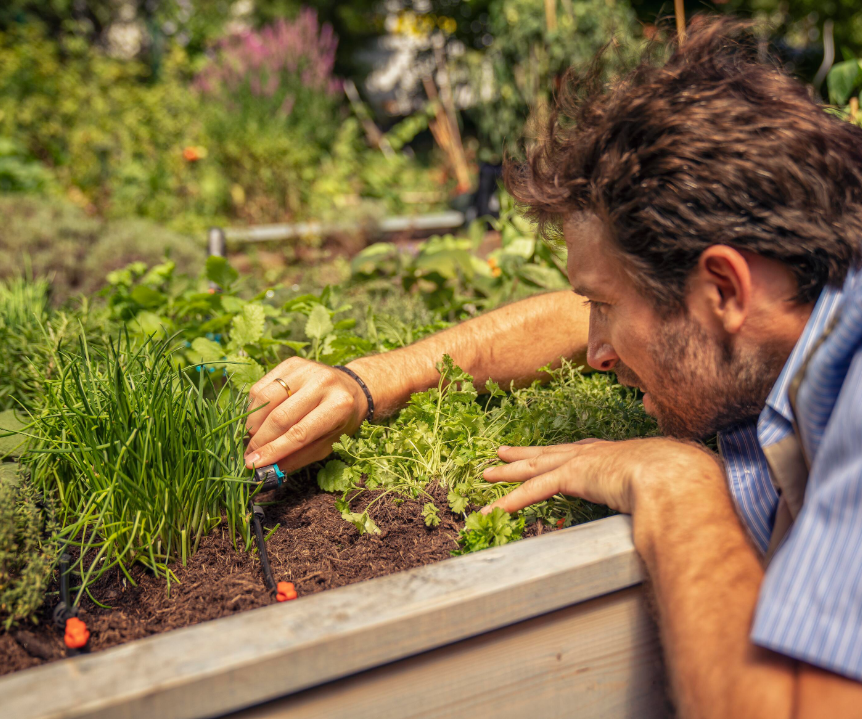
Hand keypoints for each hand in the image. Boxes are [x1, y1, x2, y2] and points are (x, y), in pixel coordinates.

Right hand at [244, 358, 368, 470]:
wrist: (351, 387)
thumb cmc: (340, 421)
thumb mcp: (328, 444)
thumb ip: (298, 456)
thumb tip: (267, 469)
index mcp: (339, 406)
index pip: (299, 433)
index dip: (274, 450)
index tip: (253, 463)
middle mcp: (323, 382)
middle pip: (280, 416)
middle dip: (260, 439)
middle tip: (249, 454)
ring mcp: (306, 369)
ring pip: (266, 398)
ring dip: (253, 423)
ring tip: (252, 438)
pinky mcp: (292, 363)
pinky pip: (262, 386)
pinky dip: (254, 406)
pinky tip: (258, 419)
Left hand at [482, 437, 712, 515]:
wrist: (678, 475)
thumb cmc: (685, 481)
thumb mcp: (672, 486)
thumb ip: (665, 495)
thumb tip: (679, 511)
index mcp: (616, 454)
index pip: (580, 452)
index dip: (560, 454)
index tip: (548, 453)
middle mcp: (594, 453)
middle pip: (549, 453)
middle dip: (524, 454)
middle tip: (502, 453)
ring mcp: (581, 462)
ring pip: (534, 468)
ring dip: (508, 473)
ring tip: (487, 474)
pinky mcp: (573, 476)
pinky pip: (534, 491)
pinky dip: (511, 500)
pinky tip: (492, 508)